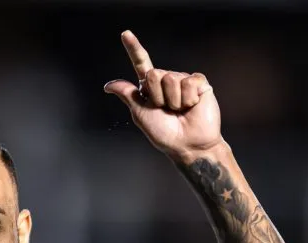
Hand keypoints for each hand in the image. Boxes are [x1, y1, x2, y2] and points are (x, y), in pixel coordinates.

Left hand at [104, 31, 221, 159]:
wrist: (188, 144)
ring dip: (173, 100)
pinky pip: (188, 82)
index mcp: (150, 87)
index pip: (141, 63)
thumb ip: (128, 95)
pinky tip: (192, 106)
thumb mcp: (140, 114)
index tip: (125, 34)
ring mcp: (183, 80)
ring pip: (170, 78)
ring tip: (179, 110)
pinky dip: (188, 98)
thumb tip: (108, 85)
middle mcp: (166, 80)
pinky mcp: (199, 83)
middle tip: (166, 110)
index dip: (134, 48)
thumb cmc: (164, 133)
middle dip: (157, 95)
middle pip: (154, 74)